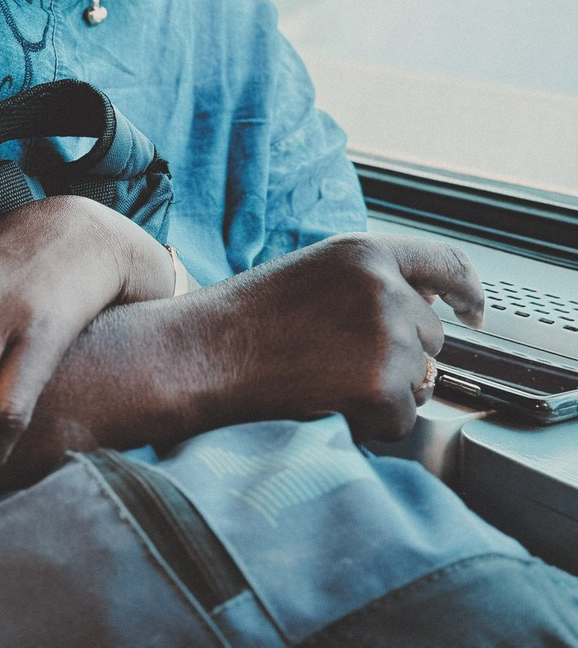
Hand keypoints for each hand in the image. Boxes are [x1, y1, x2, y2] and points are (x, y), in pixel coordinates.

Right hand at [232, 232, 483, 441]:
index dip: (468, 290)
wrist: (201, 354)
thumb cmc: (245, 319)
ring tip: (323, 378)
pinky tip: (324, 402)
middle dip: (403, 354)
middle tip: (343, 362)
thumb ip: (370, 280)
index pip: (445, 262)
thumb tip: (426, 306)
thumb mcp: (314, 274)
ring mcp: (386, 339)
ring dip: (385, 389)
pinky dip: (371, 423)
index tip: (475, 311)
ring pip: (419, 379)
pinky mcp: (381, 389)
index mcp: (364, 253)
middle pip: (432, 334)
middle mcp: (383, 289)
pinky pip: (402, 419)